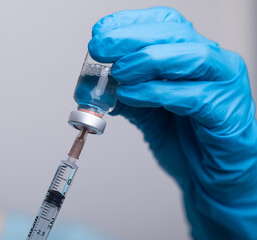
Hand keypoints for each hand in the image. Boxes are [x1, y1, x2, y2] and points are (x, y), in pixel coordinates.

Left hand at [89, 7, 256, 238]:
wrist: (211, 178)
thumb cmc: (186, 142)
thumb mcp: (147, 114)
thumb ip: (128, 95)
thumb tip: (99, 83)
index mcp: (190, 56)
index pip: (163, 24)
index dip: (129, 23)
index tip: (100, 33)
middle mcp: (210, 64)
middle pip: (174, 33)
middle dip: (131, 38)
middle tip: (100, 47)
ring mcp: (223, 85)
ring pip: (191, 57)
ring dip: (147, 60)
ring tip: (119, 73)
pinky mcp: (227, 112)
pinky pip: (192, 96)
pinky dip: (156, 93)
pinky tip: (130, 96)